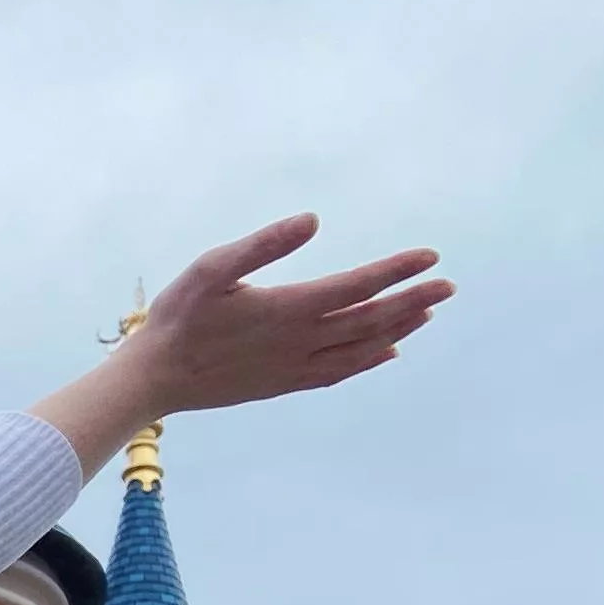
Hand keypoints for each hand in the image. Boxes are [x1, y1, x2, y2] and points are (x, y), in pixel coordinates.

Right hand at [133, 215, 450, 414]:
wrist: (155, 378)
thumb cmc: (178, 316)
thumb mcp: (211, 268)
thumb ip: (264, 244)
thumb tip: (312, 220)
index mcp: (288, 308)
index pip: (358, 286)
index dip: (397, 270)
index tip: (429, 256)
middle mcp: (300, 341)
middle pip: (371, 320)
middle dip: (413, 300)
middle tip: (448, 285)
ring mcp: (295, 367)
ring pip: (362, 349)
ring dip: (398, 329)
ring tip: (427, 312)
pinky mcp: (284, 383)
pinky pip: (339, 372)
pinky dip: (368, 361)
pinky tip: (386, 352)